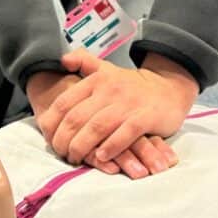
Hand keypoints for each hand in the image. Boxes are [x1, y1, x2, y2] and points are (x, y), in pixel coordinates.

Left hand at [36, 49, 197, 168]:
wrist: (168, 87)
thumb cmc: (131, 85)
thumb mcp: (106, 69)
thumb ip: (83, 62)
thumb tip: (62, 59)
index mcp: (96, 80)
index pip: (64, 102)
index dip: (52, 123)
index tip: (48, 138)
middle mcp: (109, 90)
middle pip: (77, 118)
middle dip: (64, 139)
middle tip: (61, 153)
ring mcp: (128, 103)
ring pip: (97, 127)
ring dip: (83, 146)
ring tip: (76, 158)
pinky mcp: (146, 117)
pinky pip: (126, 133)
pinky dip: (111, 146)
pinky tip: (101, 157)